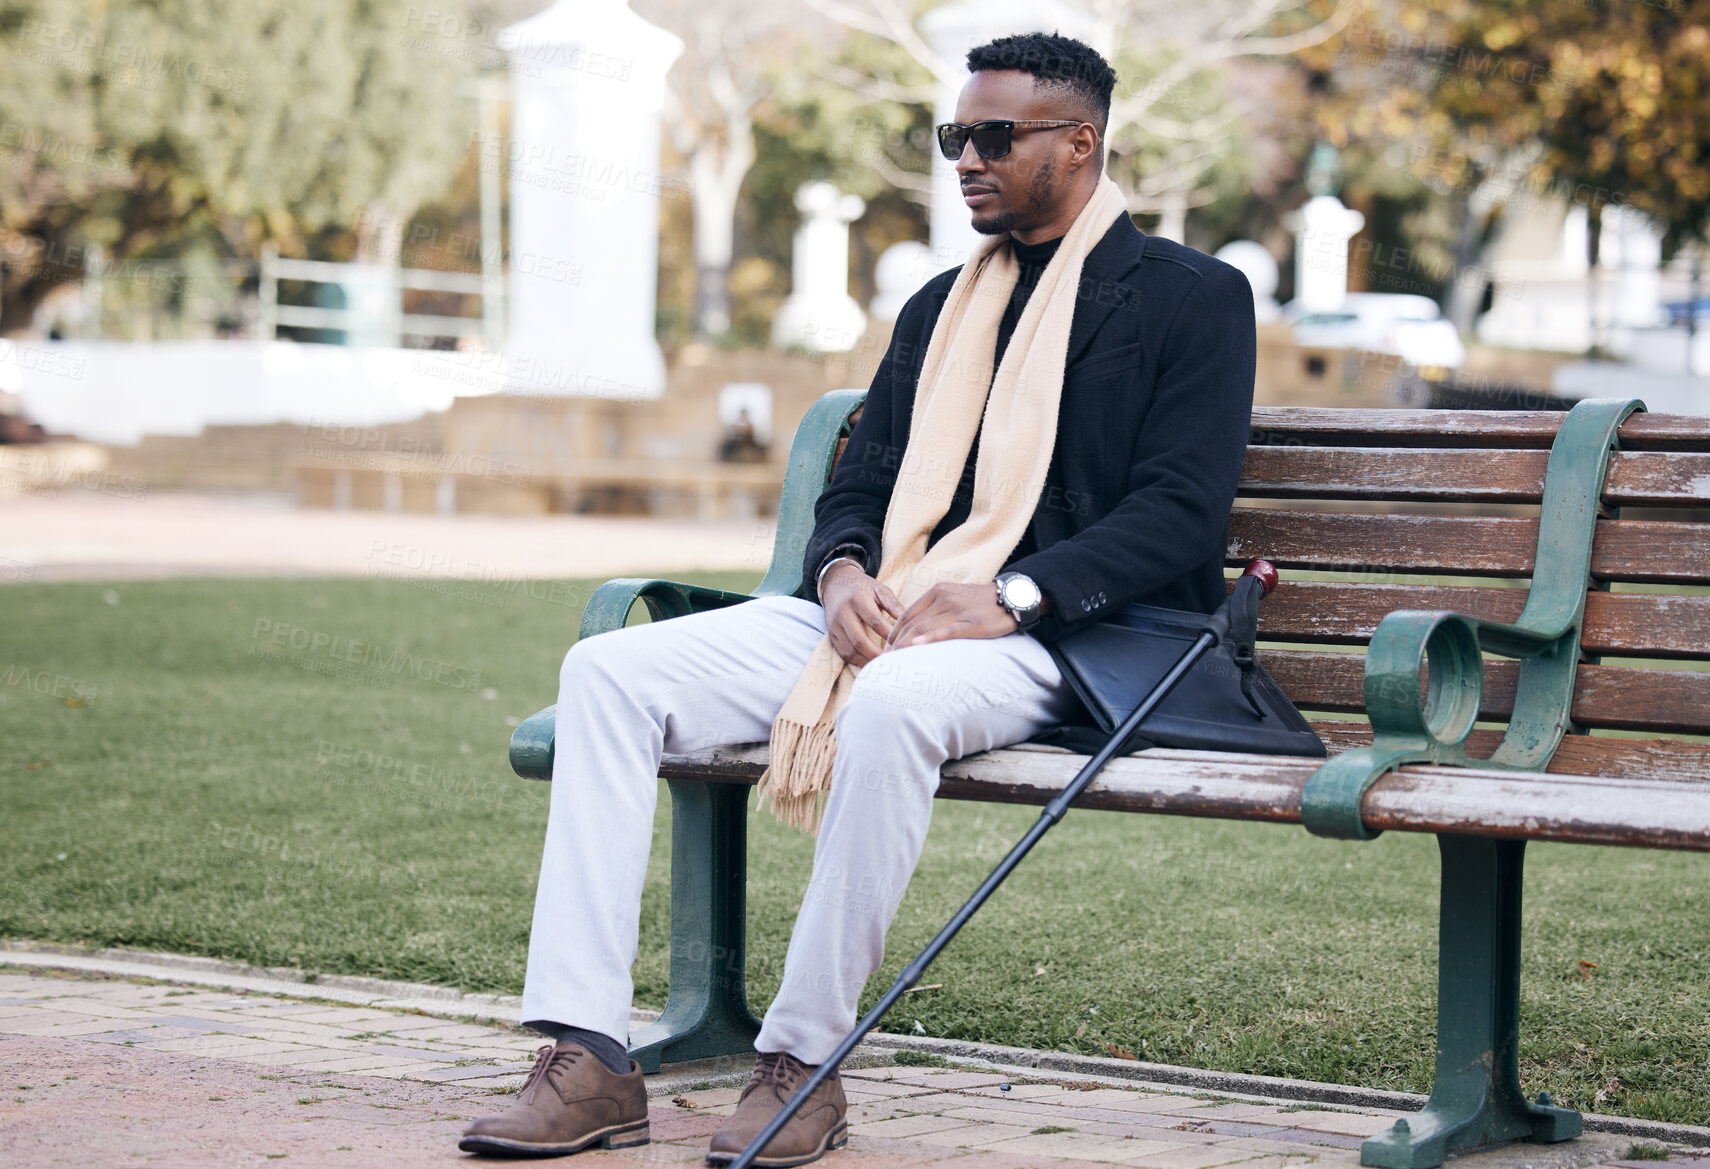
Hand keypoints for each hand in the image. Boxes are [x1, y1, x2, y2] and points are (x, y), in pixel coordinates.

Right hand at [821, 562, 904, 666]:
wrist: (835, 585)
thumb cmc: (863, 588)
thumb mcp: (879, 589)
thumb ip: (893, 605)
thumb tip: (909, 623)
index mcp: (858, 598)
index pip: (875, 621)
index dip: (889, 636)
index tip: (902, 645)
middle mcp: (843, 613)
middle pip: (859, 640)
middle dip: (877, 654)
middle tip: (894, 663)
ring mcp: (835, 626)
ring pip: (850, 650)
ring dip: (867, 662)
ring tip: (884, 668)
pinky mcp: (832, 635)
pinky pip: (844, 653)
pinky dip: (858, 662)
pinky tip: (872, 666)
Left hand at [886, 582, 1017, 648]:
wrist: (1011, 597)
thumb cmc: (981, 602)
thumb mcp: (954, 597)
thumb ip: (934, 609)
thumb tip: (915, 630)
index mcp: (937, 591)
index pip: (906, 614)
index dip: (893, 633)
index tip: (886, 649)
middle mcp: (944, 598)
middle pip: (912, 623)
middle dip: (896, 643)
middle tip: (886, 661)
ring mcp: (958, 610)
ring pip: (924, 628)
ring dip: (906, 646)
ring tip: (895, 661)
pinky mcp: (972, 623)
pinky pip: (946, 631)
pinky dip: (929, 639)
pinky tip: (917, 647)